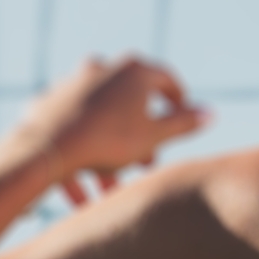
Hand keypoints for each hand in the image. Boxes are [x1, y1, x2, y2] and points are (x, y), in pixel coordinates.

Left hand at [9, 56, 208, 205]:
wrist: (48, 148)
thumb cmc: (108, 140)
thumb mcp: (155, 136)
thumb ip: (183, 123)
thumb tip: (211, 114)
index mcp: (132, 70)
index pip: (166, 80)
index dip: (179, 101)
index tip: (183, 119)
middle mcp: (100, 67)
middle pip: (130, 103)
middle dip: (141, 137)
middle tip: (147, 163)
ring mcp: (70, 83)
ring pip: (99, 121)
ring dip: (109, 153)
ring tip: (110, 188)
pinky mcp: (46, 102)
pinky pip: (71, 130)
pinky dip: (79, 155)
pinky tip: (80, 191)